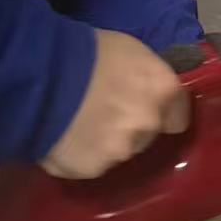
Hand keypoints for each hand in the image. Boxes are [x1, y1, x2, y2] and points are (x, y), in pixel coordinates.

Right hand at [43, 30, 190, 179]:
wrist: (40, 76)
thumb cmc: (85, 51)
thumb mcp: (129, 51)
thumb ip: (147, 78)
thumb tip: (148, 91)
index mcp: (163, 91)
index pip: (179, 116)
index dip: (163, 112)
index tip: (146, 106)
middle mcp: (149, 124)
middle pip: (148, 134)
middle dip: (132, 125)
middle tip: (106, 111)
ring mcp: (121, 150)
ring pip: (120, 151)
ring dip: (106, 141)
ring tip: (79, 124)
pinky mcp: (93, 169)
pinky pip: (92, 163)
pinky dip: (82, 154)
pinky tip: (65, 137)